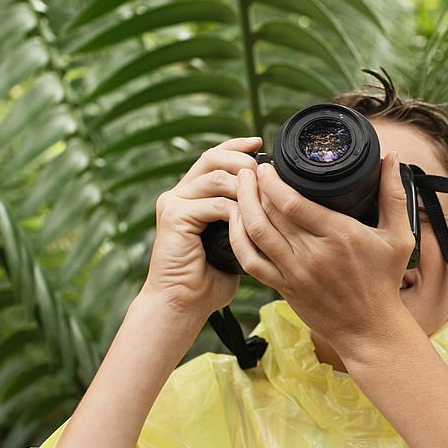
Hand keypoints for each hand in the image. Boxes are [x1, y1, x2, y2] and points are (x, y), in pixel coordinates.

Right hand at [142, 137, 261, 313]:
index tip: (261, 143)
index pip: (214, 159)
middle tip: (266, 167)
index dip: (236, 146)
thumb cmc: (209, 280)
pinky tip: (249, 220)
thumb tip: (274, 203)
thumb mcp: (235, 242)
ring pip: (215, 176)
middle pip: (212, 157)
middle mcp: (178, 194)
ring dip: (245, 184)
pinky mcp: (173, 215)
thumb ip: (245, 219)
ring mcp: (173, 202)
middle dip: (242, 158)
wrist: (182, 304)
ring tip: (264, 195)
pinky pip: (214, 202)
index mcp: (191, 196)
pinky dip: (236, 210)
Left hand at [228, 152, 416, 350]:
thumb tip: (392, 156)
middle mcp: (313, 254)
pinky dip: (238, 238)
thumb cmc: (384, 281)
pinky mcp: (284, 287)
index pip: (293, 202)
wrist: (370, 329)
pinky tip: (235, 221)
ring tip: (239, 185)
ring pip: (256, 233)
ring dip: (243, 205)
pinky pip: (251, 261)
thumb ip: (394, 194)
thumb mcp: (399, 237)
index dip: (273, 180)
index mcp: (339, 235)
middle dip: (254, 186)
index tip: (268, 165)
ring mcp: (295, 273)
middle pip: (270, 213)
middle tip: (248, 168)